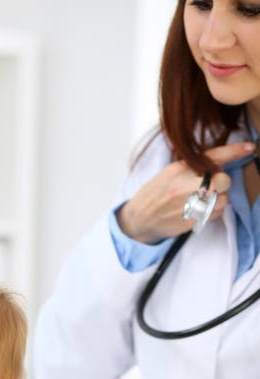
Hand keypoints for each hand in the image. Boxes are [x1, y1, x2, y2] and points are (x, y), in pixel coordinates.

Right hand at [117, 141, 254, 244]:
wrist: (140, 219)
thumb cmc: (155, 194)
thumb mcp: (170, 172)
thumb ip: (192, 166)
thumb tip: (219, 165)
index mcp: (179, 169)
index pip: (212, 156)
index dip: (234, 151)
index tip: (250, 147)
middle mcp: (184, 186)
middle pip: (222, 180)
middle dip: (222, 182)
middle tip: (212, 185)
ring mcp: (188, 205)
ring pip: (223, 199)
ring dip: (219, 199)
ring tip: (205, 200)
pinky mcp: (191, 221)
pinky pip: (216, 214)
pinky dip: (214, 211)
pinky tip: (202, 210)